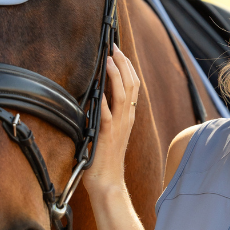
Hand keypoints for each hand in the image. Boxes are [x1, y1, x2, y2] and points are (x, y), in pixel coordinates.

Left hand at [84, 47, 139, 194]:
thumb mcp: (108, 130)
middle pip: (131, 84)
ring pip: (123, 95)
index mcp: (128, 116)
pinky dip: (104, 100)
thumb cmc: (104, 158)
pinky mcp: (107, 135)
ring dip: (116, 75)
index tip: (118, 51)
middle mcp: (126, 118)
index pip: (133, 85)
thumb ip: (106, 113)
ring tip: (109, 60)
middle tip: (114, 47)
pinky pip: (107, 114)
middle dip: (123, 63)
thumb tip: (96, 94)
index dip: (127, 66)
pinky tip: (98, 90)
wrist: (108, 182)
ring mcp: (119, 126)